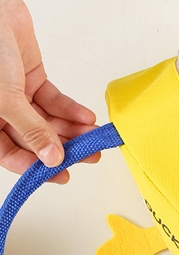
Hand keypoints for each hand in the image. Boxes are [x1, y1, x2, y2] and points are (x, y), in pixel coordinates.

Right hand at [0, 0, 97, 182]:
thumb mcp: (5, 97)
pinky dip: (70, 109)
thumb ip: (30, 129)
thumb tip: (50, 159)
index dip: (37, 168)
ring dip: (72, 129)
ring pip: (48, 121)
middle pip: (35, 139)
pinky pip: (54, 101)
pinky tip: (86, 117)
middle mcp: (1, 112)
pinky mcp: (32, 79)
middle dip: (64, 147)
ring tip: (94, 136)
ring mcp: (17, 96)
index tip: (63, 174)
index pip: (12, 155)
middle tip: (89, 156)